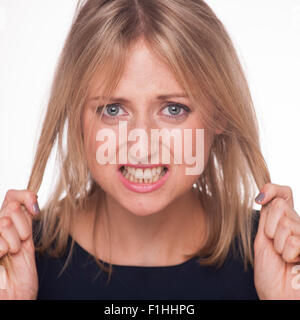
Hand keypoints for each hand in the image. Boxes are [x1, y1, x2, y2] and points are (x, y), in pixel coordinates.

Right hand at [0, 189, 39, 299]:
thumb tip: (32, 198)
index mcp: (4, 221)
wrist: (15, 295)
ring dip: (15, 240)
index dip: (26, 196)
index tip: (35, 210)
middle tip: (20, 243)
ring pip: (5, 221)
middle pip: (12, 207)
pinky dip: (4, 249)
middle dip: (23, 226)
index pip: (13, 195)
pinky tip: (2, 258)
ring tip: (11, 253)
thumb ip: (24, 218)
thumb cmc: (20, 272)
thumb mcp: (25, 239)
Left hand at [254, 183, 299, 299]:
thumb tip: (264, 196)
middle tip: (273, 245)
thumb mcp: (262, 240)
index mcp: (283, 222)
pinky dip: (288, 253)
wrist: (277, 295)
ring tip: (283, 257)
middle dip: (269, 227)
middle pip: (280, 206)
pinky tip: (293, 262)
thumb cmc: (269, 272)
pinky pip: (295, 241)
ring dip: (278, 244)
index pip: (283, 194)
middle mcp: (297, 225)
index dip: (272, 189)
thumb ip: (267, 218)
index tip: (260, 198)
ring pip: (287, 224)